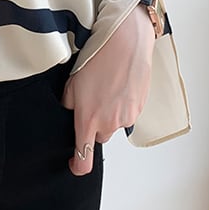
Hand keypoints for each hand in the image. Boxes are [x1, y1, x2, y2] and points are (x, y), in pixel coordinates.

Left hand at [61, 0, 157, 175]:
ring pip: (114, 124)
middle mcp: (109, 123)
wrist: (126, 44)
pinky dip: (122, 105)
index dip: (78, 165)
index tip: (74, 164)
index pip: (84, 157)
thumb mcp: (72, 81)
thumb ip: (69, 103)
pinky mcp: (139, 108)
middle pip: (99, 136)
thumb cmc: (98, 59)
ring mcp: (126, 117)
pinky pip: (127, 114)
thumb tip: (70, 110)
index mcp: (88, 119)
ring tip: (106, 88)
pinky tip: (118, 85)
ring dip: (109, 113)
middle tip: (91, 102)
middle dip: (94, 125)